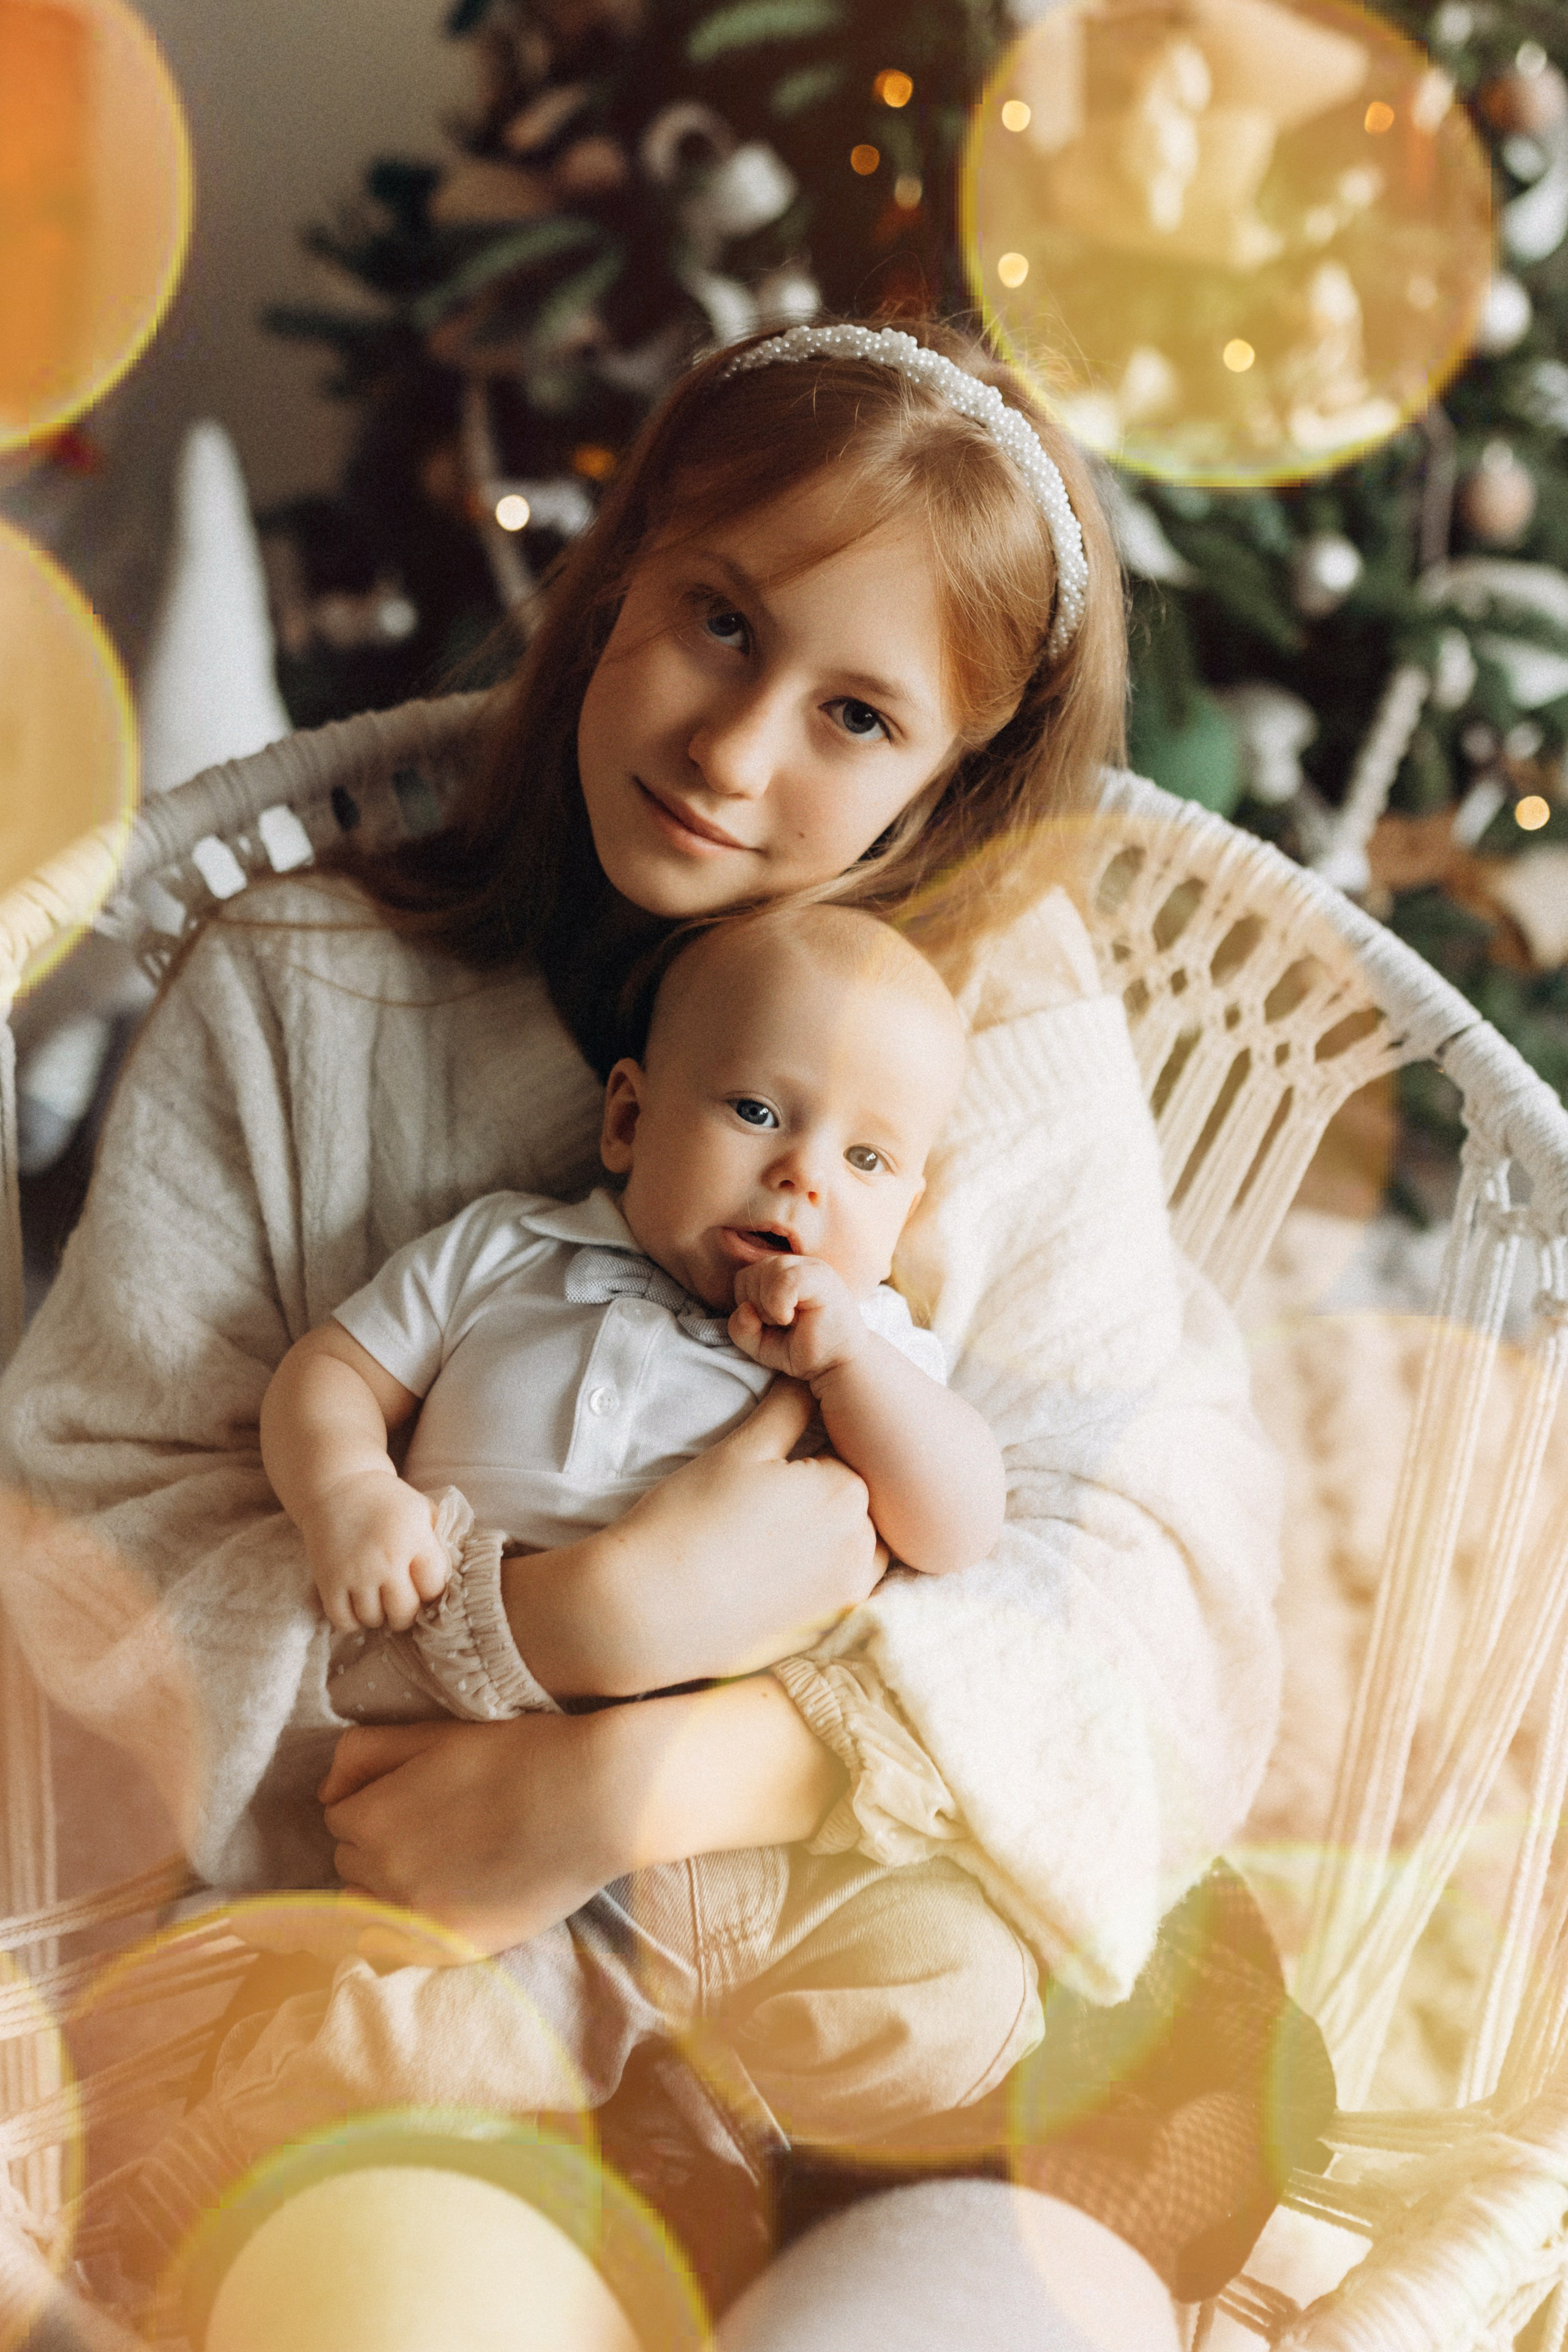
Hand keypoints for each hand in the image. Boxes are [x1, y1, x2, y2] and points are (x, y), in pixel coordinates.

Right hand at [301, 1472, 450, 1632]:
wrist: (337, 1483)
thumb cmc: (385, 1499)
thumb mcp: (422, 1509)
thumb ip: (439, 1539)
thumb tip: (452, 1576)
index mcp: (414, 1538)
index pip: (434, 1588)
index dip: (431, 1591)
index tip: (423, 1584)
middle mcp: (386, 1558)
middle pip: (404, 1611)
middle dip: (406, 1612)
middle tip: (402, 1602)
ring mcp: (355, 1572)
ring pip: (374, 1619)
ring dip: (379, 1616)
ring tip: (379, 1601)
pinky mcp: (328, 1579)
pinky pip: (344, 1620)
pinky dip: (352, 1621)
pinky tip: (357, 1606)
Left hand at [318, 1715, 626, 1953]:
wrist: (595, 1800)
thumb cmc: (518, 1755)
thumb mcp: (434, 1733)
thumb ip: (362, 1754)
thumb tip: (326, 1793)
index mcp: (371, 1819)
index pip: (340, 1816)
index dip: (374, 1799)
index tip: (412, 1792)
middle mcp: (384, 1877)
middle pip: (351, 1861)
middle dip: (377, 1841)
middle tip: (431, 1822)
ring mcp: (418, 1920)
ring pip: (369, 1906)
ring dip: (389, 1885)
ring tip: (441, 1861)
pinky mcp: (455, 1949)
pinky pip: (399, 1947)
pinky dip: (409, 1926)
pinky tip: (447, 1898)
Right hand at [505, 1379, 885, 1698]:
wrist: (651, 1608)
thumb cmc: (691, 1518)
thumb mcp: (742, 1450)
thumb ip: (788, 1408)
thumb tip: (812, 1379)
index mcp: (847, 1489)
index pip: (842, 1453)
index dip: (804, 1454)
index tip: (767, 1470)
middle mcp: (863, 1543)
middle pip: (851, 1499)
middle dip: (818, 1495)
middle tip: (759, 1505)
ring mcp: (849, 1590)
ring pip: (851, 1541)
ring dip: (823, 1534)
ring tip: (764, 1536)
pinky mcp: (829, 1624)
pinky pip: (838, 1583)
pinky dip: (816, 1572)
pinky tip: (771, 1569)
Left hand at [728, 1255, 865, 1384]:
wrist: (837, 1363)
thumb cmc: (802, 1349)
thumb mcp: (760, 1344)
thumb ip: (740, 1328)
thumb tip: (745, 1309)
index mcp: (781, 1273)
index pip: (744, 1278)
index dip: (747, 1305)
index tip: (770, 1324)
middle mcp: (796, 1264)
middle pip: (752, 1274)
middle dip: (757, 1306)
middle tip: (782, 1325)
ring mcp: (811, 1268)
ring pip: (767, 1271)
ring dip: (769, 1306)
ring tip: (789, 1322)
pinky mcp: (822, 1277)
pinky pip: (786, 1279)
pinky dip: (779, 1303)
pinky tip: (791, 1318)